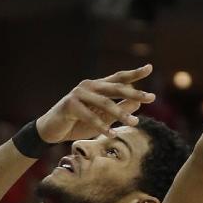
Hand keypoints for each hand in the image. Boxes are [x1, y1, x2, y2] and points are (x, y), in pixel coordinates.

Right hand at [35, 65, 155, 143]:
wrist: (51, 131)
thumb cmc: (77, 123)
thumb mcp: (102, 118)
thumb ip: (118, 109)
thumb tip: (138, 103)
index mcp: (96, 86)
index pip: (118, 78)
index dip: (134, 73)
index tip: (150, 68)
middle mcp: (88, 86)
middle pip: (115, 87)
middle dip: (134, 93)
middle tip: (151, 98)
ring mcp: (78, 94)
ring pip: (104, 102)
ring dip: (120, 114)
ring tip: (134, 123)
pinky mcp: (70, 105)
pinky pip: (89, 116)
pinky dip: (101, 126)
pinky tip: (112, 134)